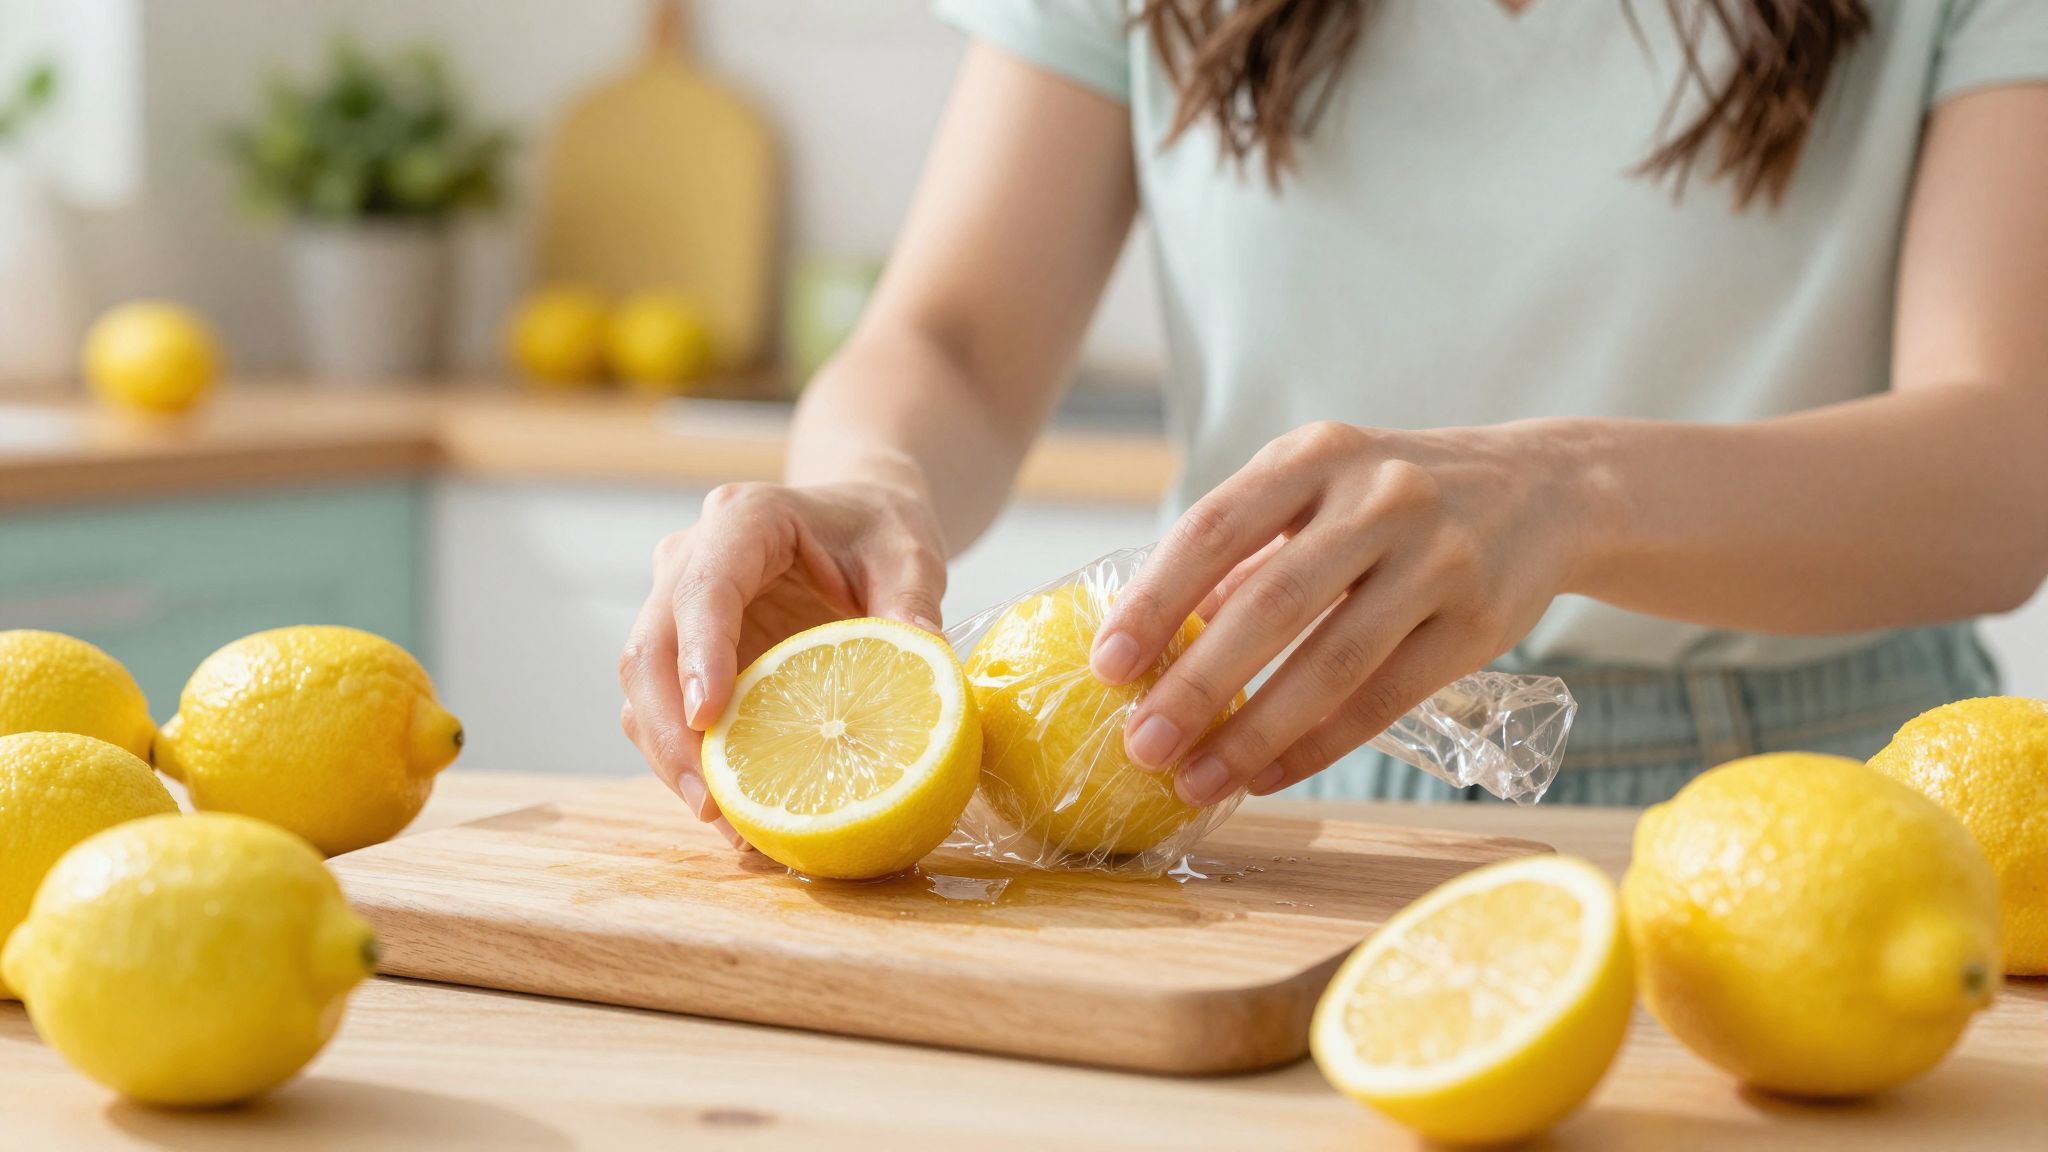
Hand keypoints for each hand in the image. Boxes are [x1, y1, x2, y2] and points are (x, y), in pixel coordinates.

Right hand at [618, 480, 948, 842]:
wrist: (859, 520)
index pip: (704, 589)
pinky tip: (738, 811)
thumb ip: (913, 605)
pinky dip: (690, 761)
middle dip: (671, 733)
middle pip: (651, 649)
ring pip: (644, 689)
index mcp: (744, 520)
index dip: (700, 654)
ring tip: (729, 826)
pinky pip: (666, 711)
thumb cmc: (879, 530)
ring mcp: (678, 608)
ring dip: (672, 760)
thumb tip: (928, 670)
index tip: (708, 717)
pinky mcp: (684, 654)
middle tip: (716, 805)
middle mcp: (691, 560)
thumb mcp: (909, 557)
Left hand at [1090, 420, 1595, 804]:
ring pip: (1333, 662)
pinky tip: (1266, 776)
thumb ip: (1242, 553)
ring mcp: (1438, 559)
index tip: (1106, 665)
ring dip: (1253, 732)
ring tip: (1195, 780)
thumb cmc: (1388, 501)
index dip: (1155, 600)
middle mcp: (1379, 498)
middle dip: (1197, 683)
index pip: (1215, 527)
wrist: (1540, 491)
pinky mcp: (1479, 622)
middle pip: (1272, 602)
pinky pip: (1384, 699)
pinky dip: (1317, 746)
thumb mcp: (1315, 489)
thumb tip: (1150, 642)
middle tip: (1140, 744)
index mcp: (1316, 456)